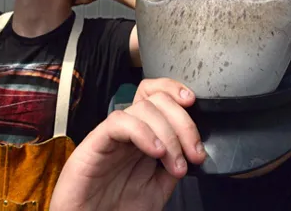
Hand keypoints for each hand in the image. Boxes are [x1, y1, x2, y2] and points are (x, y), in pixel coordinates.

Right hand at [49, 78, 205, 210]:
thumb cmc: (117, 209)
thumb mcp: (159, 188)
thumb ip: (174, 164)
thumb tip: (194, 148)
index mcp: (144, 135)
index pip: (158, 96)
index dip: (176, 90)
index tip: (195, 104)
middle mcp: (129, 131)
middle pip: (157, 99)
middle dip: (183, 122)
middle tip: (195, 153)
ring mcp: (112, 135)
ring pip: (142, 108)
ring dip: (168, 134)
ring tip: (176, 165)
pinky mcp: (94, 143)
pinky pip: (119, 122)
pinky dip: (143, 132)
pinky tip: (156, 152)